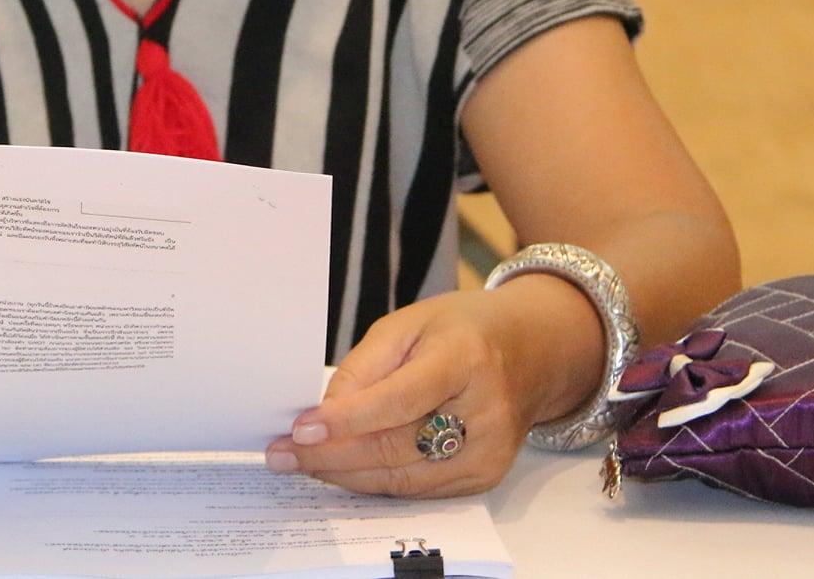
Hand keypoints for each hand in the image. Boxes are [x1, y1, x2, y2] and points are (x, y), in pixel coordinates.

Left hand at [265, 290, 545, 498]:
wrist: (530, 350)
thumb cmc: (460, 330)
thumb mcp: (408, 323)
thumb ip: (365, 367)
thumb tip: (325, 414)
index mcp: (466, 358)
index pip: (401, 399)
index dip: (348, 420)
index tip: (301, 430)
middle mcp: (486, 411)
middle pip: (398, 447)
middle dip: (333, 455)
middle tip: (283, 454)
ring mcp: (490, 451)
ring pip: (404, 478)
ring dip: (346, 475)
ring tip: (301, 465)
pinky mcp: (485, 476)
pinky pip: (418, 490)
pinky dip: (375, 482)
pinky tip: (342, 470)